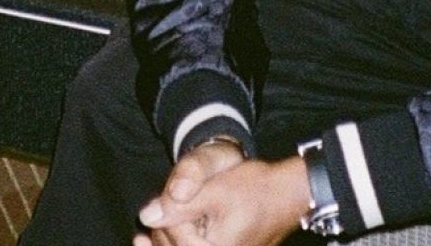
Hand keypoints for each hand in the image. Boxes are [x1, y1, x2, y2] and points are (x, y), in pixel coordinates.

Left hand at [133, 144, 308, 245]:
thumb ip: (179, 205)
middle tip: (152, 223)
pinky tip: (150, 243)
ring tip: (142, 239)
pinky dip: (176, 245)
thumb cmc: (255, 190)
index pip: (175, 239)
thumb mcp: (214, 190)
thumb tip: (147, 216)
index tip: (167, 200)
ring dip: (165, 244)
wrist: (288, 195)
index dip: (166, 218)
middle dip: (162, 236)